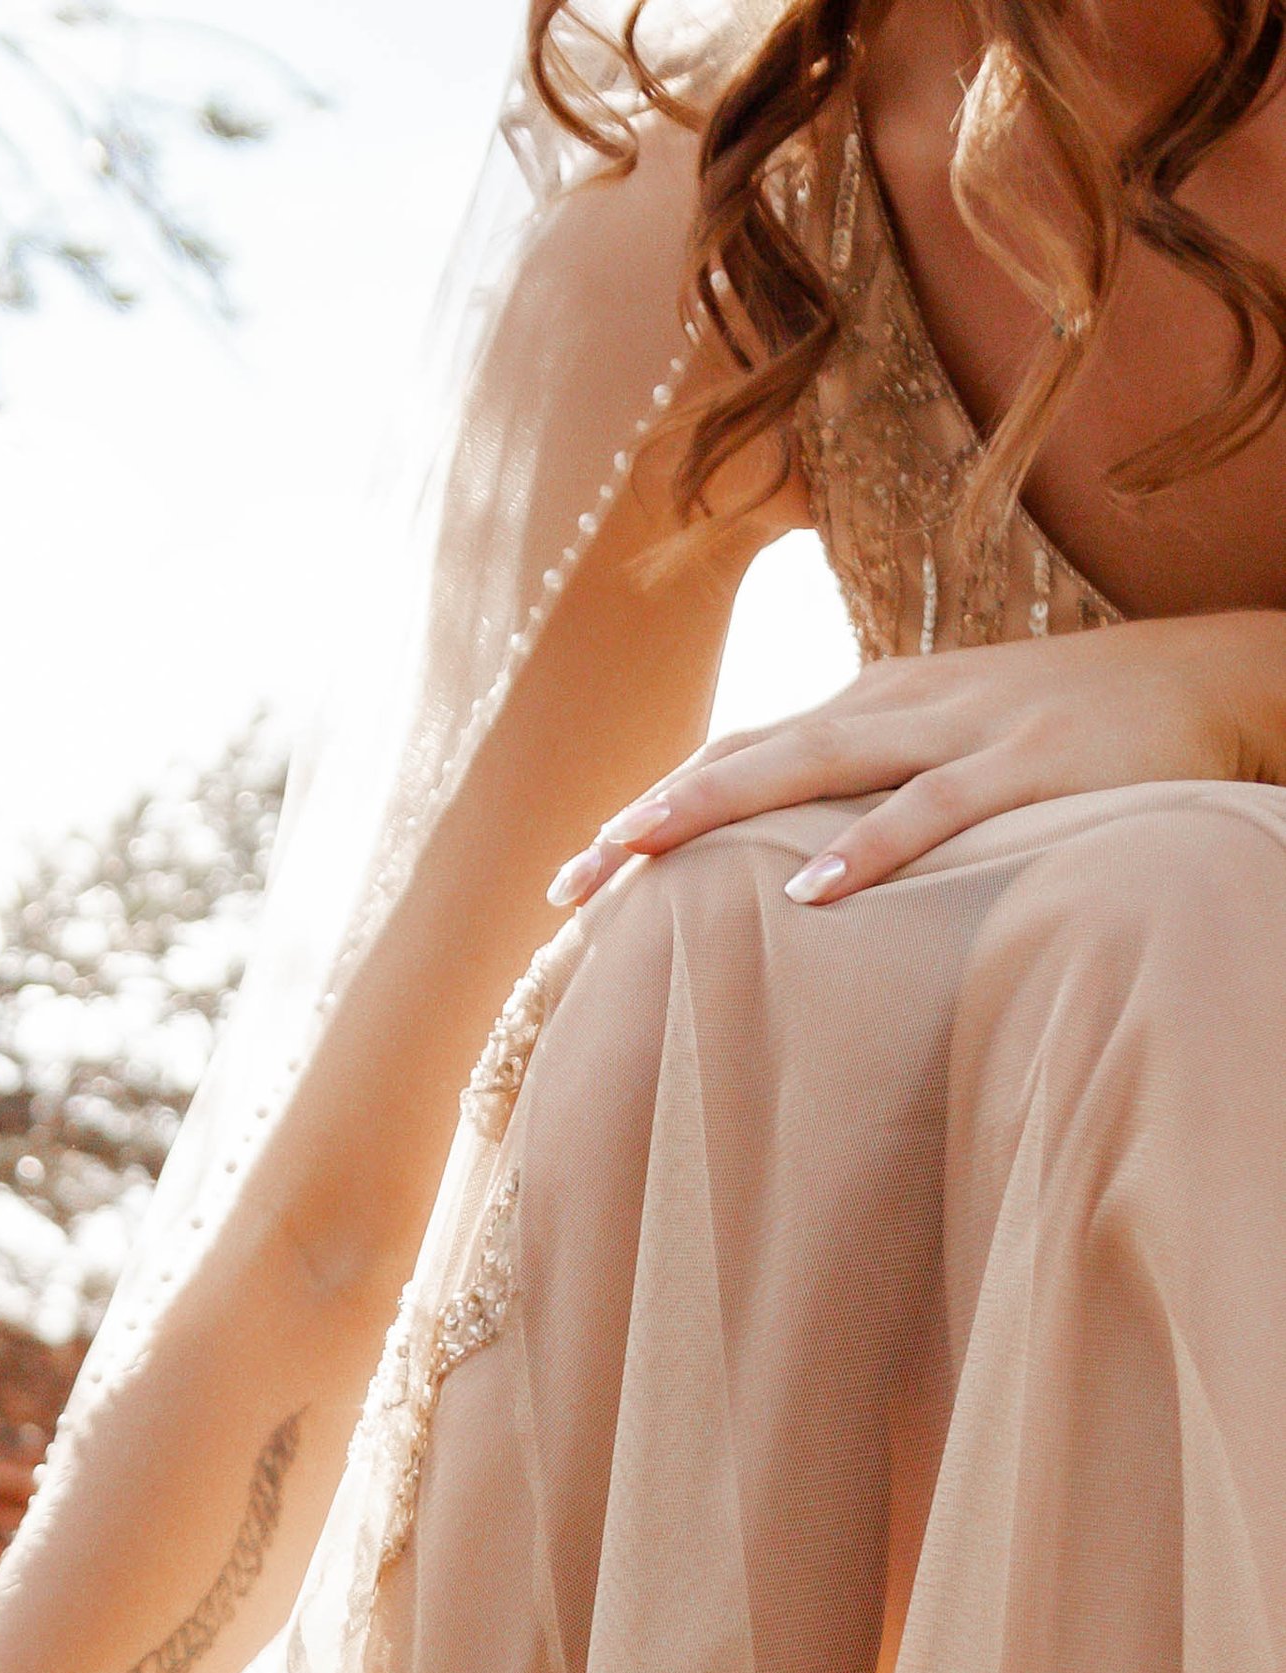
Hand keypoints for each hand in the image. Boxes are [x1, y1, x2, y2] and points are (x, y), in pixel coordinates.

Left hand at [547, 609, 1285, 910]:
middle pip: (746, 758)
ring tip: (640, 860)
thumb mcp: (950, 749)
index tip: (575, 876)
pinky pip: (931, 811)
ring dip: (718, 811)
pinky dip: (865, 849)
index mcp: (870, 704)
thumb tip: (786, 862)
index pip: (737, 753)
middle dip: (650, 818)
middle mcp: (895, 704)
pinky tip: (806, 889)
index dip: (652, 807)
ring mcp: (959, 729)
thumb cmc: (1067, 731)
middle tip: (571, 884)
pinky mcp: (1025, 765)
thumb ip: (872, 791)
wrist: (1205, 678)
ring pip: (813, 768)